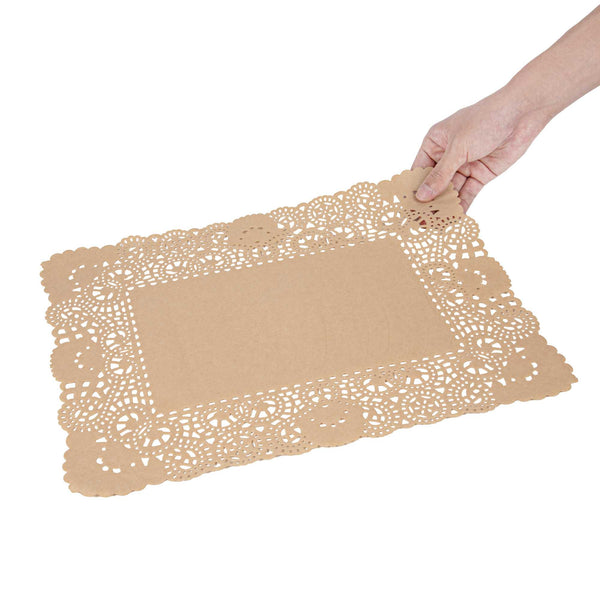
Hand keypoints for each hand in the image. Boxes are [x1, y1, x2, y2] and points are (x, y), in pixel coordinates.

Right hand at [412, 89, 550, 210]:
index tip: (407, 207)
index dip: (413, 188)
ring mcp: (464, 166)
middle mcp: (447, 155)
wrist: (522, 114)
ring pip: (450, 191)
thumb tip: (422, 196)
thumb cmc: (486, 120)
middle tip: (421, 221)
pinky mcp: (479, 175)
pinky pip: (467, 193)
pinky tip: (454, 218)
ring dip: (444, 206)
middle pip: (434, 183)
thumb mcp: (458, 148)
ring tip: (435, 224)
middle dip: (429, 201)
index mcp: (435, 142)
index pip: (419, 170)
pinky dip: (462, 205)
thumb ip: (440, 175)